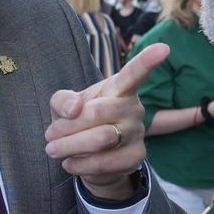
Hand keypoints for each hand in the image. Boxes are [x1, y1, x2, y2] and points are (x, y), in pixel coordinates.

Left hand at [46, 42, 168, 201]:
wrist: (90, 157)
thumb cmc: (78, 123)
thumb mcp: (63, 106)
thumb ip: (62, 100)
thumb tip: (74, 108)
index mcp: (119, 88)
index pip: (134, 73)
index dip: (148, 61)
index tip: (163, 48)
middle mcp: (133, 107)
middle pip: (97, 113)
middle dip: (67, 126)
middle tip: (50, 135)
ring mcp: (137, 132)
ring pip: (100, 140)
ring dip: (69, 146)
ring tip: (53, 150)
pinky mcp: (136, 156)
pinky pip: (103, 163)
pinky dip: (78, 164)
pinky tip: (70, 163)